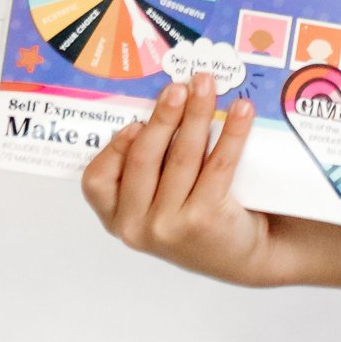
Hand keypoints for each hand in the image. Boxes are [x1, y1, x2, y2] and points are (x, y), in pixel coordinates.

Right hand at [81, 74, 274, 287]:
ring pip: (182, 155)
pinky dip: (232, 132)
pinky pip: (218, 164)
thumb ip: (152, 166)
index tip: (136, 119)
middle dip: (163, 115)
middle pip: (143, 157)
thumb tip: (164, 103)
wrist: (244, 256)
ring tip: (208, 85)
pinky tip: (242, 111)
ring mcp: (168, 226)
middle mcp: (136, 226)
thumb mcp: (162, 199)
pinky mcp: (204, 220)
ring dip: (197, 113)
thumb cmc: (198, 216)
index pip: (96, 180)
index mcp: (117, 218)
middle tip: (179, 86)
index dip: (114, 147)